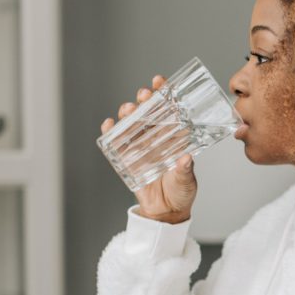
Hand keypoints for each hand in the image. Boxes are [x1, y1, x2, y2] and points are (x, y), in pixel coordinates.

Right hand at [101, 75, 196, 223]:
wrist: (166, 213)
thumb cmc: (181, 192)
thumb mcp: (186, 180)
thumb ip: (185, 170)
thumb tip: (186, 159)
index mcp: (173, 137)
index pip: (167, 110)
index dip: (163, 93)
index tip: (159, 81)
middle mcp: (155, 138)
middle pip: (147, 112)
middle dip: (144, 100)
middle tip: (144, 95)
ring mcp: (139, 147)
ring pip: (130, 124)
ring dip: (128, 114)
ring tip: (128, 110)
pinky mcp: (126, 159)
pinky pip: (115, 143)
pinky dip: (110, 132)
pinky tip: (109, 124)